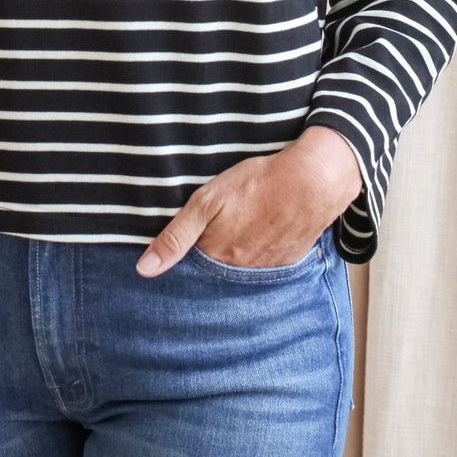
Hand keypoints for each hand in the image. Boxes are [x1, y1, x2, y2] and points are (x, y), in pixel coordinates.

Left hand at [135, 126, 362, 276]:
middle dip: (210, 263)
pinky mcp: (287, 261)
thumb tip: (144, 270)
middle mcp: (241, 271)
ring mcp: (267, 269)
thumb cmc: (257, 185)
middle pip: (216, 274)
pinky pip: (266, 267)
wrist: (312, 181)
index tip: (179, 253)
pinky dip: (259, 254)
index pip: (190, 272)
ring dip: (236, 259)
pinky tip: (260, 236)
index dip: (183, 261)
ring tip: (238, 235)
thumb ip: (175, 236)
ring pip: (241, 272)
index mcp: (217, 257)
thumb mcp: (206, 202)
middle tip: (214, 236)